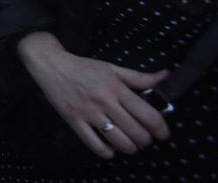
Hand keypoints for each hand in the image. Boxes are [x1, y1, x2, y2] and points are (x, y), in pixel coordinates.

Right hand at [18, 32, 169, 158]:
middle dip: (146, 141)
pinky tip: (111, 148)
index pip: (148, 115)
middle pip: (136, 132)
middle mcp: (104, 101)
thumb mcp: (112, 68)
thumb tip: (165, 76)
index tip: (163, 133)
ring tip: (131, 144)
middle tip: (145, 138)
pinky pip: (95, 145)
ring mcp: (88, 113)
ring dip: (130, 148)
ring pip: (118, 141)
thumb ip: (139, 77)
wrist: (52, 65)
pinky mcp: (74, 121)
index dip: (161, 129)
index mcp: (116, 88)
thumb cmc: (84, 67)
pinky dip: (107, 152)